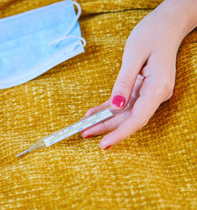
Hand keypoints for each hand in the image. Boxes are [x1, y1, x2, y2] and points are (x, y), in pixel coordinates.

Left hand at [81, 0, 196, 148]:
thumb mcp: (134, 56)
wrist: (167, 24)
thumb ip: (124, 82)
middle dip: (106, 127)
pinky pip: (124, 102)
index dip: (120, 133)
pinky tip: (93, 112)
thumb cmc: (153, 34)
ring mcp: (150, 92)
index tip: (104, 144)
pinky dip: (108, 108)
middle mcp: (156, 94)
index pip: (138, 118)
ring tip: (85, 126)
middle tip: (84, 133)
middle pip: (129, 118)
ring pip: (125, 113)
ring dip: (105, 120)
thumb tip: (116, 106)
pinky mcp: (142, 88)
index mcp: (158, 88)